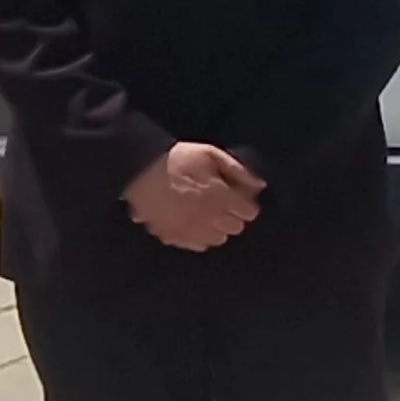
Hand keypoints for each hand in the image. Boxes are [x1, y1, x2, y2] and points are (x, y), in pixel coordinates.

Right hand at [125, 141, 264, 251]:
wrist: (139, 167)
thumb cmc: (178, 158)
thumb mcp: (211, 155)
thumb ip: (238, 171)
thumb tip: (260, 186)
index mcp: (219, 197)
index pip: (249, 213)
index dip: (247, 205)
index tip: (241, 199)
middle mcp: (207, 217)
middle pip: (235, 228)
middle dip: (234, 217)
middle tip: (224, 206)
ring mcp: (188, 229)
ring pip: (216, 240)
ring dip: (217, 229)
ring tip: (208, 216)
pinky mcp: (169, 235)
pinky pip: (193, 245)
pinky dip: (197, 237)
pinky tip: (192, 224)